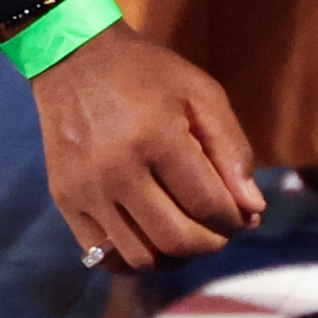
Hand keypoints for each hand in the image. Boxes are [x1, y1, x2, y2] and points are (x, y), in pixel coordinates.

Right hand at [30, 21, 264, 267]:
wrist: (73, 58)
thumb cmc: (146, 73)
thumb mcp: (201, 92)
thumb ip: (232, 149)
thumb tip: (252, 209)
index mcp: (157, 138)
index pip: (207, 205)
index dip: (234, 219)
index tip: (243, 215)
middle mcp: (117, 171)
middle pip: (177, 239)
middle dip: (212, 243)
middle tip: (221, 229)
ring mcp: (87, 190)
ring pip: (142, 257)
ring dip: (176, 257)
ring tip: (189, 235)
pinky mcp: (65, 201)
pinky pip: (105, 256)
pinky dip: (137, 259)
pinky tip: (153, 239)